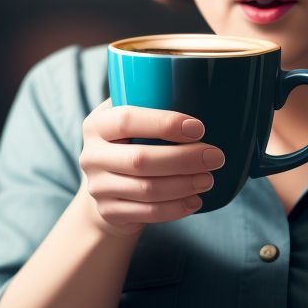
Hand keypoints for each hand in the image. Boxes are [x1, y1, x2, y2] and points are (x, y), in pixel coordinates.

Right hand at [79, 99, 224, 236]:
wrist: (106, 183)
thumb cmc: (130, 142)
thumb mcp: (133, 120)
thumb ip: (153, 106)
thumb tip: (201, 94)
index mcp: (98, 124)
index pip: (127, 120)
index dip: (165, 123)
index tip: (199, 128)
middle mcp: (92, 155)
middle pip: (140, 159)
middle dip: (184, 159)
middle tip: (216, 157)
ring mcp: (98, 186)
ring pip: (147, 189)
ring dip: (184, 185)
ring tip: (208, 179)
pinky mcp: (109, 212)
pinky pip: (147, 213)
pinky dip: (176, 208)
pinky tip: (195, 200)